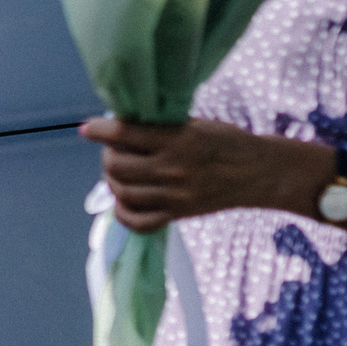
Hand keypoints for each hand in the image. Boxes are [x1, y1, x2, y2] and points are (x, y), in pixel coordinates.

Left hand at [82, 115, 323, 231]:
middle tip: (113, 150)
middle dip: (107, 155)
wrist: (258, 172)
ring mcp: (174, 195)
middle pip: (117, 166)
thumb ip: (160, 126)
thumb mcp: (195, 124)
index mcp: (178, 139)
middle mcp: (173, 169)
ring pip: (123, 192)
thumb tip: (120, 123)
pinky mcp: (178, 214)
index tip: (88, 128)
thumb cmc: (226, 141)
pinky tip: (124, 200)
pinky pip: (138, 222)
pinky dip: (123, 213)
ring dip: (113, 181)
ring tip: (120, 172)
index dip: (99, 130)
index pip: (124, 133)